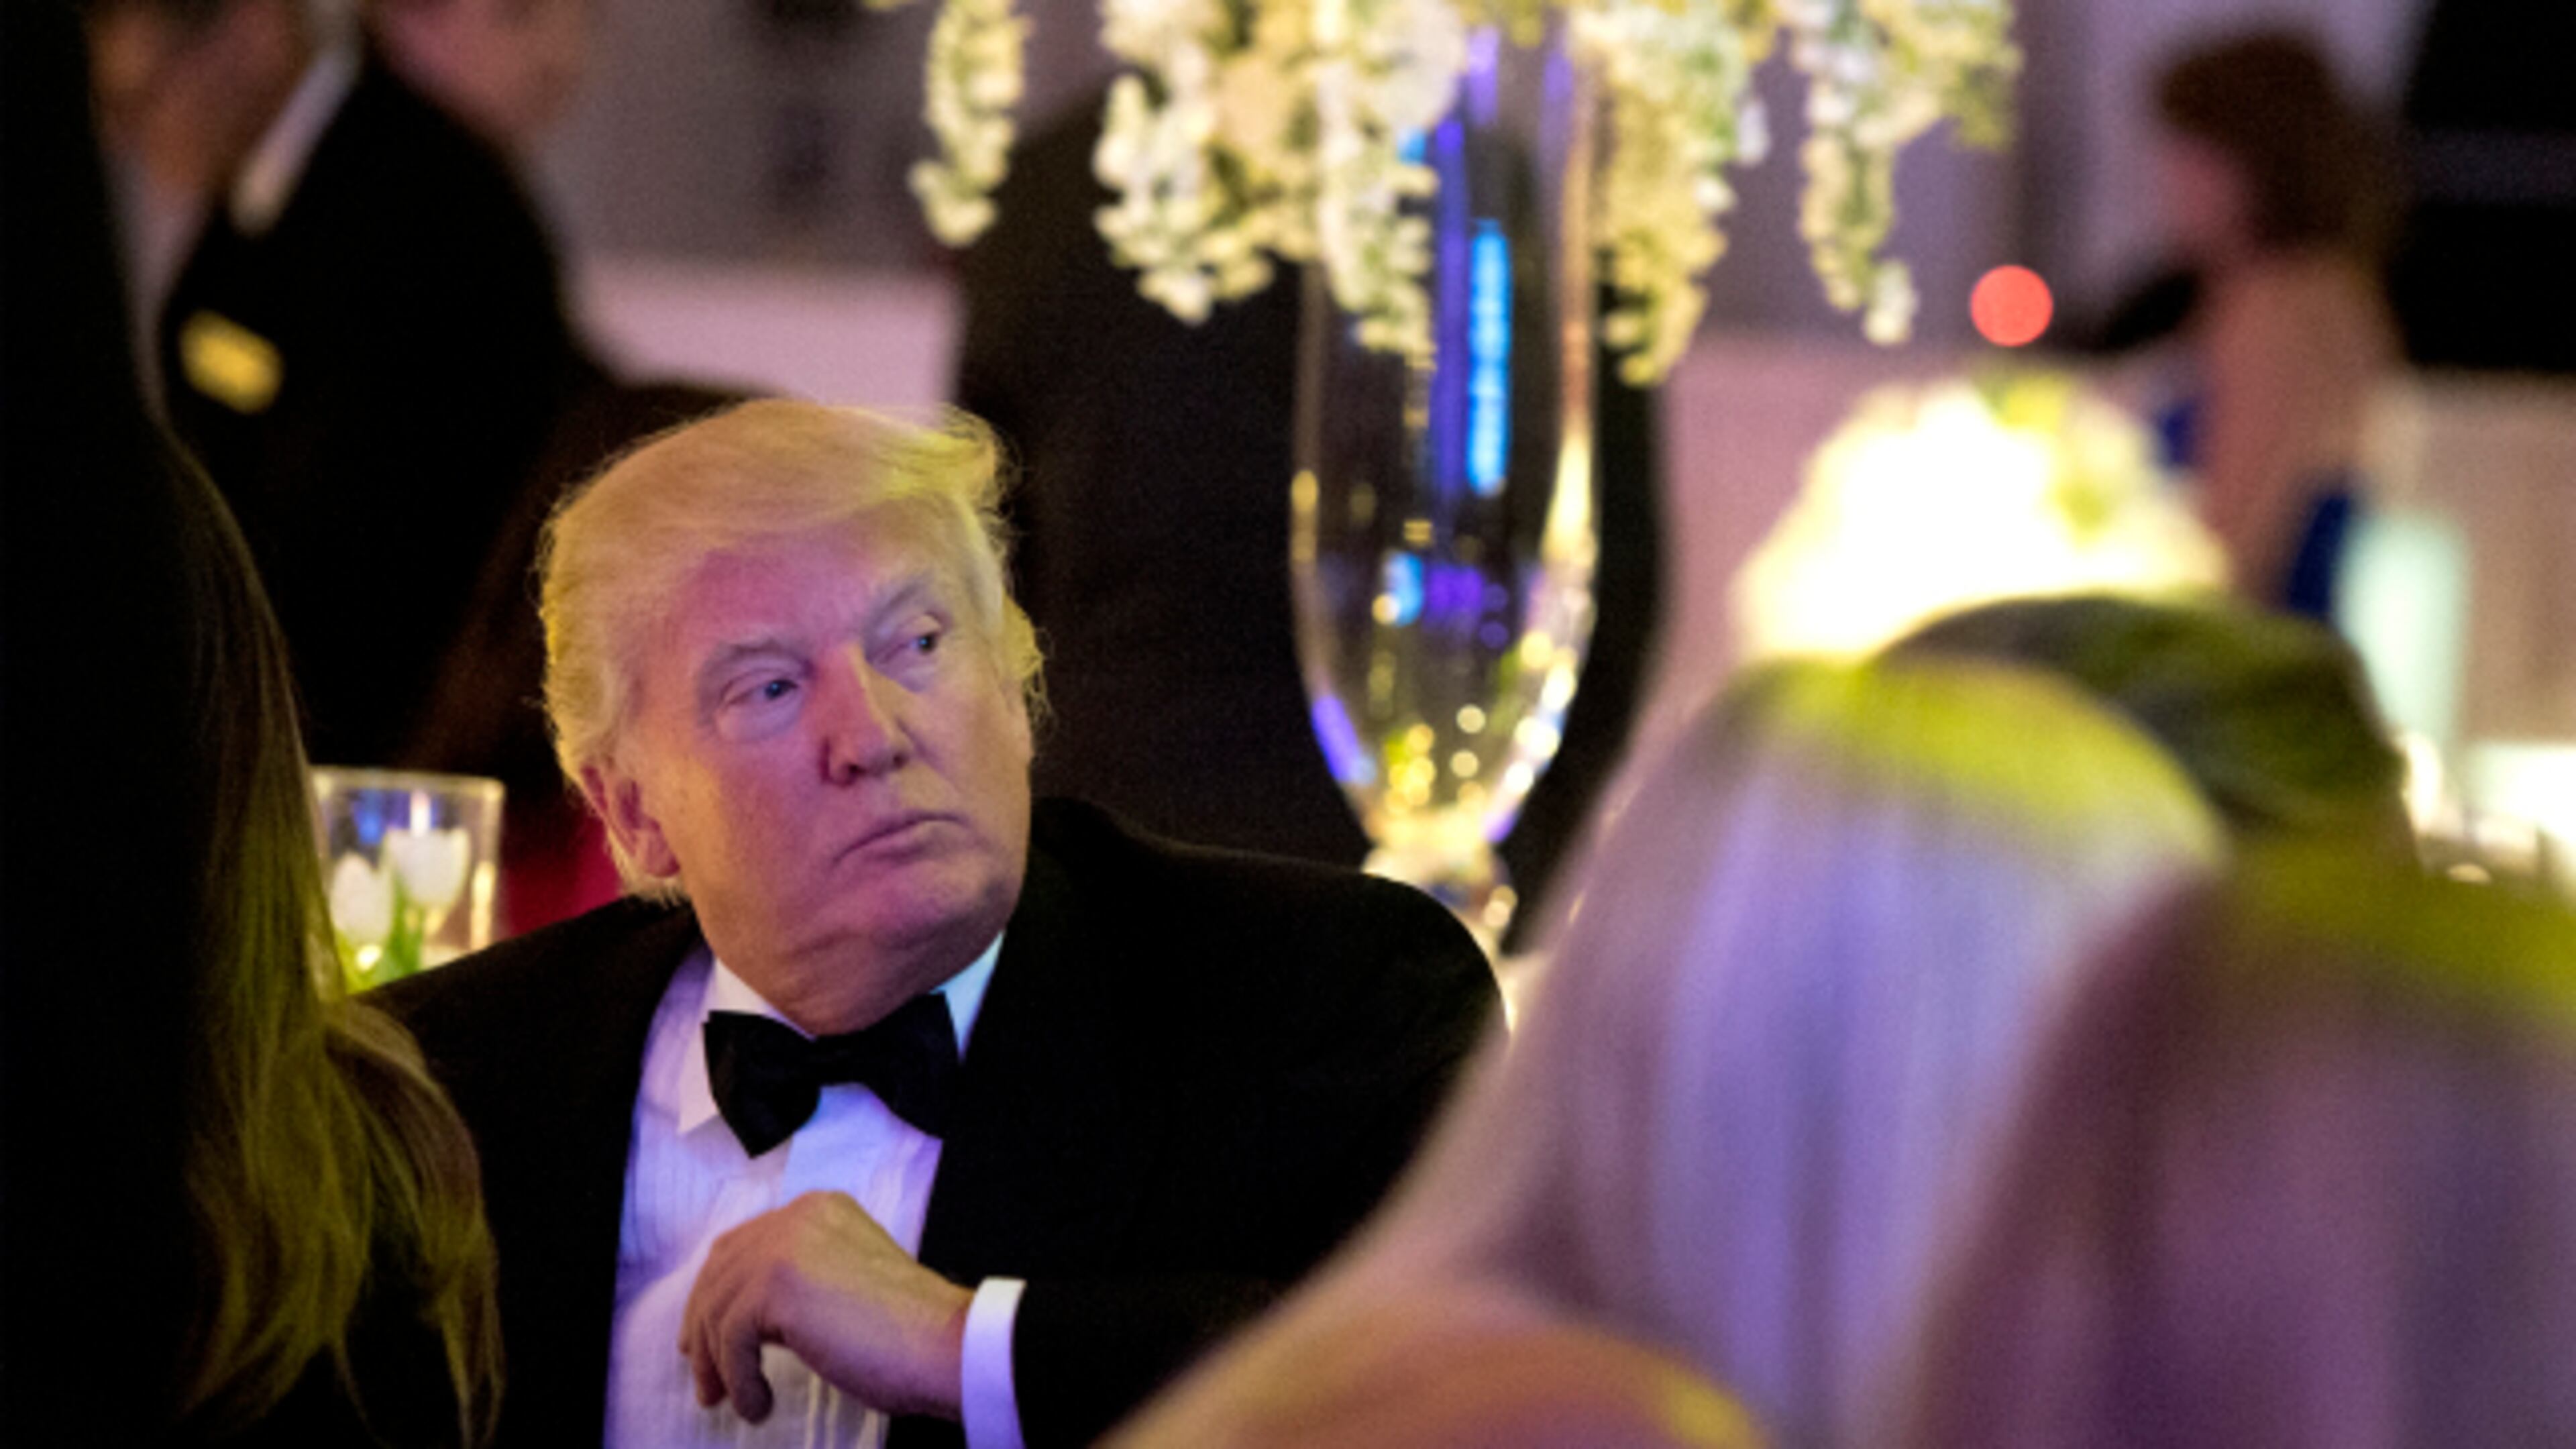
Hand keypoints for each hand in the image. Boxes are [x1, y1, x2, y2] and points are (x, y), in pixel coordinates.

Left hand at [681, 1190, 973, 1423]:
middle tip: (706, 1381)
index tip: (705, 1341)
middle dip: (704, 1331)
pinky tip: (759, 1405)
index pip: (741, 1246)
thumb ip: (798, 1280)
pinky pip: (732, 1340)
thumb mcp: (840, 1285)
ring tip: (733, 1401)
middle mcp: (796, 1217)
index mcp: (816, 1210)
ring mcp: (784, 1246)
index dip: (715, 1295)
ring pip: (719, 1310)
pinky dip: (739, 1379)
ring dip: (719, 1365)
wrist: (942, 1344)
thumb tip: (742, 1318)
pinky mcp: (776, 1286)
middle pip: (720, 1274)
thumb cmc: (905, 1331)